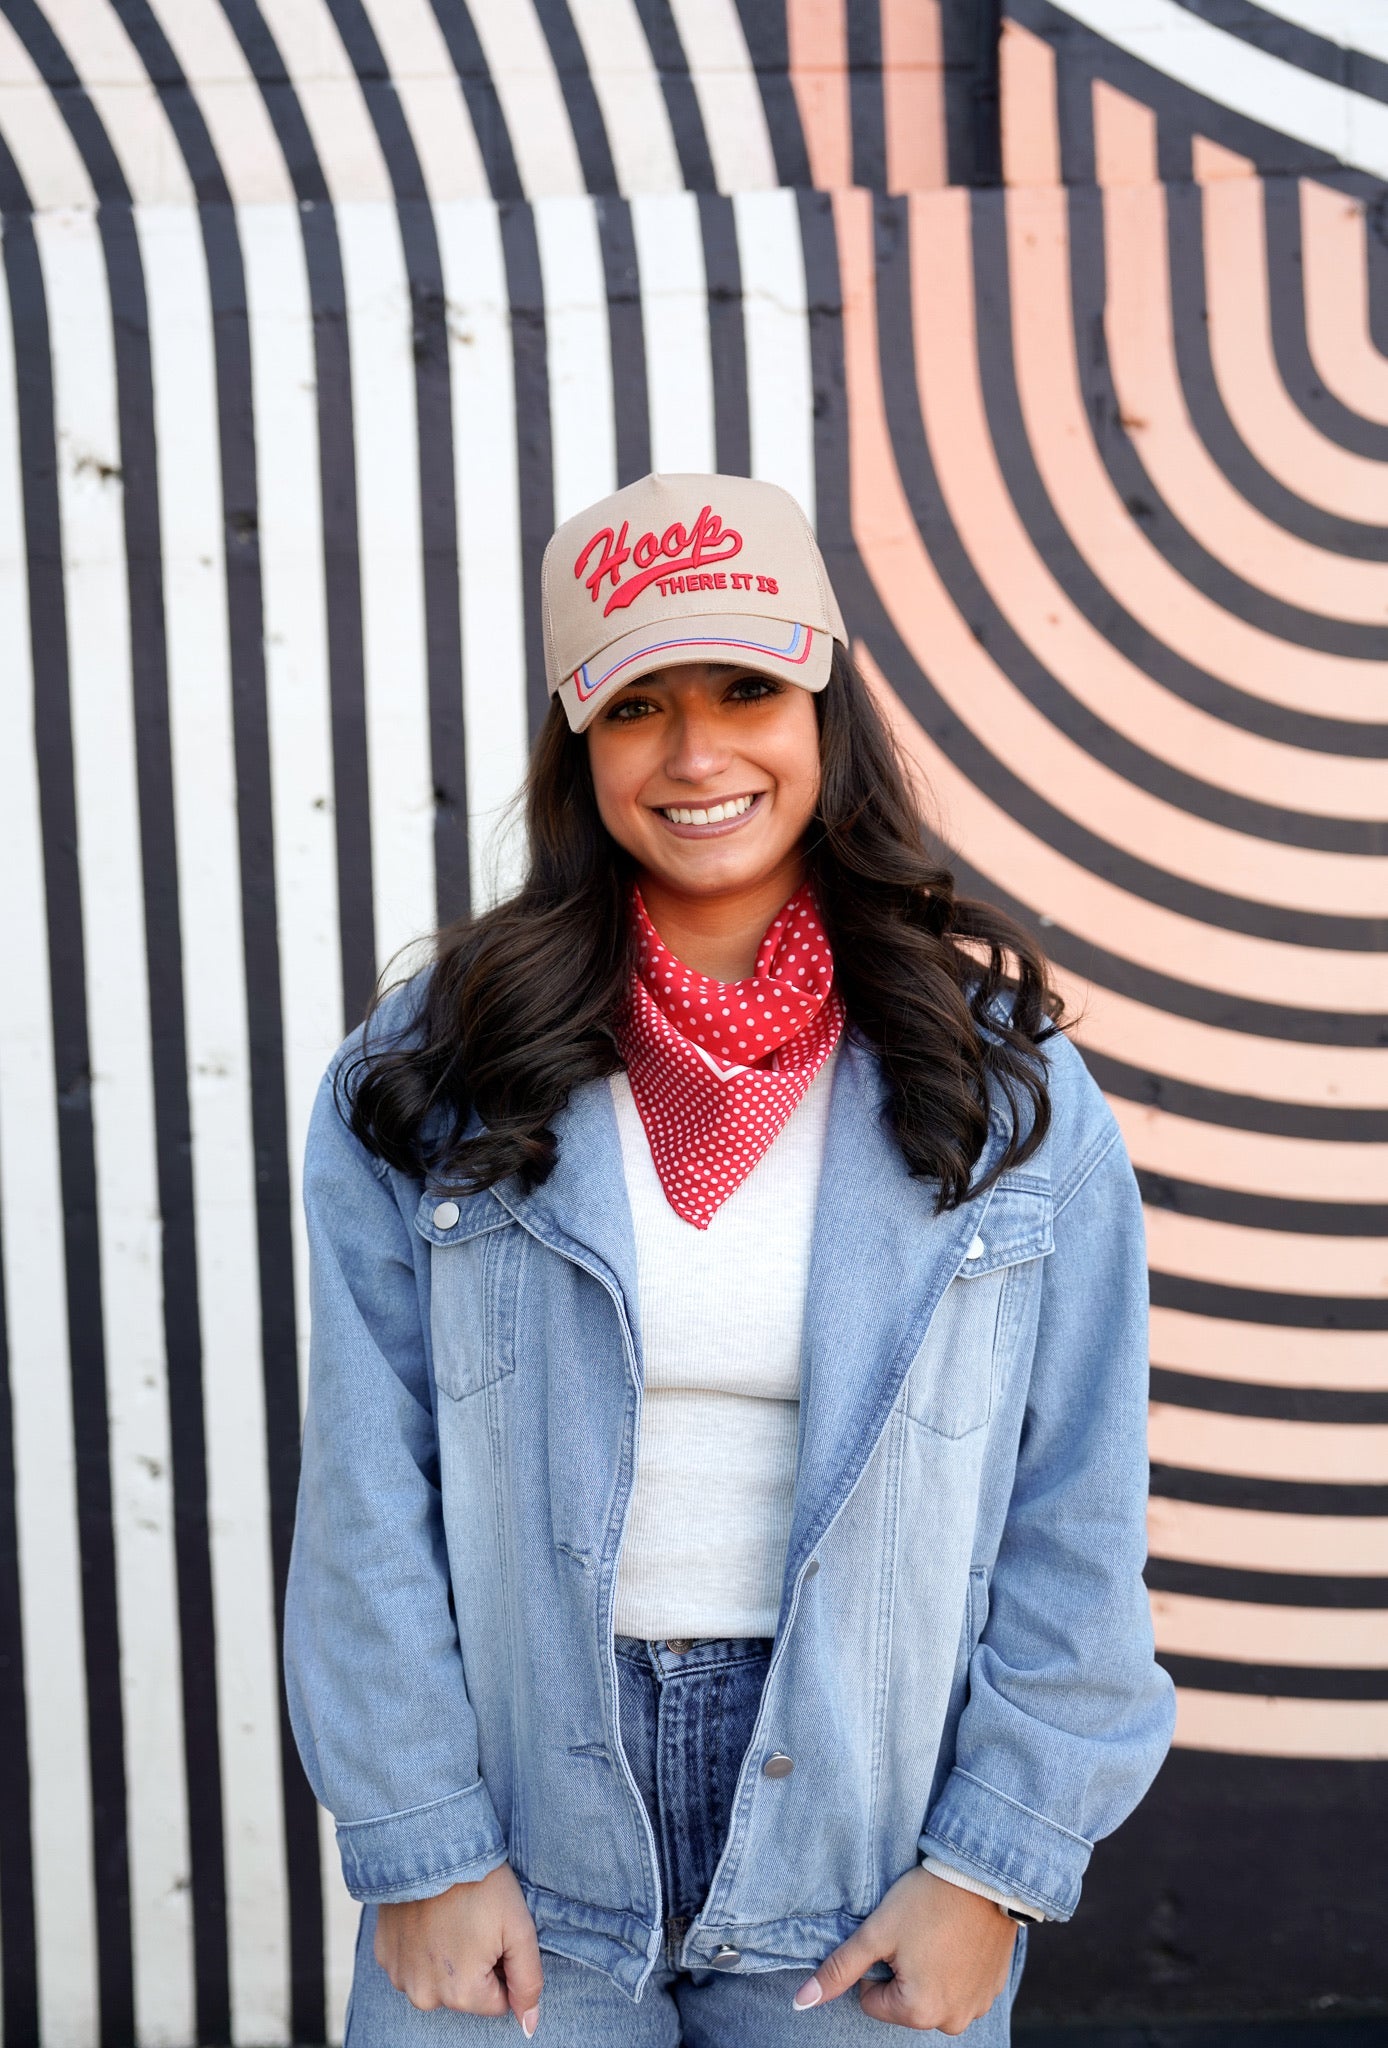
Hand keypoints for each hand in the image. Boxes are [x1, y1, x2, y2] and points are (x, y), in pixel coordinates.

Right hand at [374, 1861, 543, 2031]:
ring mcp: (400, 1976)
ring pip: (438, 1981)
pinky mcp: (384, 1954)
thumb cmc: (480, 1885)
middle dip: (475, 1965)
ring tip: (451, 1917)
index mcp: (462, 1994)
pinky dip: (422, 1946)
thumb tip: (529, 2025)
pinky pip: (412, 1964)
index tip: (495, 1933)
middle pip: (466, 1994)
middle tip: (474, 1921)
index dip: (503, 1965)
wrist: (430, 1844)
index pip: (498, 2000)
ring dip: (447, 1958)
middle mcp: (426, 1996)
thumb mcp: (520, 1929)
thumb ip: (529, 1982)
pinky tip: (428, 1916)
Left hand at [793, 1865, 1016, 2032]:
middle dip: (903, 1971)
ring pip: (931, 1994)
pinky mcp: (993, 1990)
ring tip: (937, 1934)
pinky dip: (954, 1967)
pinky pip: (960, 1987)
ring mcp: (977, 2007)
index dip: (876, 1964)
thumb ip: (839, 1969)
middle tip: (916, 1934)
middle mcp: (951, 2021)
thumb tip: (801, 2003)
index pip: (872, 2000)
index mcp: (919, 2012)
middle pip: (903, 2001)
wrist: (983, 1875)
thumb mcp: (876, 1932)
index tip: (894, 1937)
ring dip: (929, 1970)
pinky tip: (956, 1938)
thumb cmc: (927, 1901)